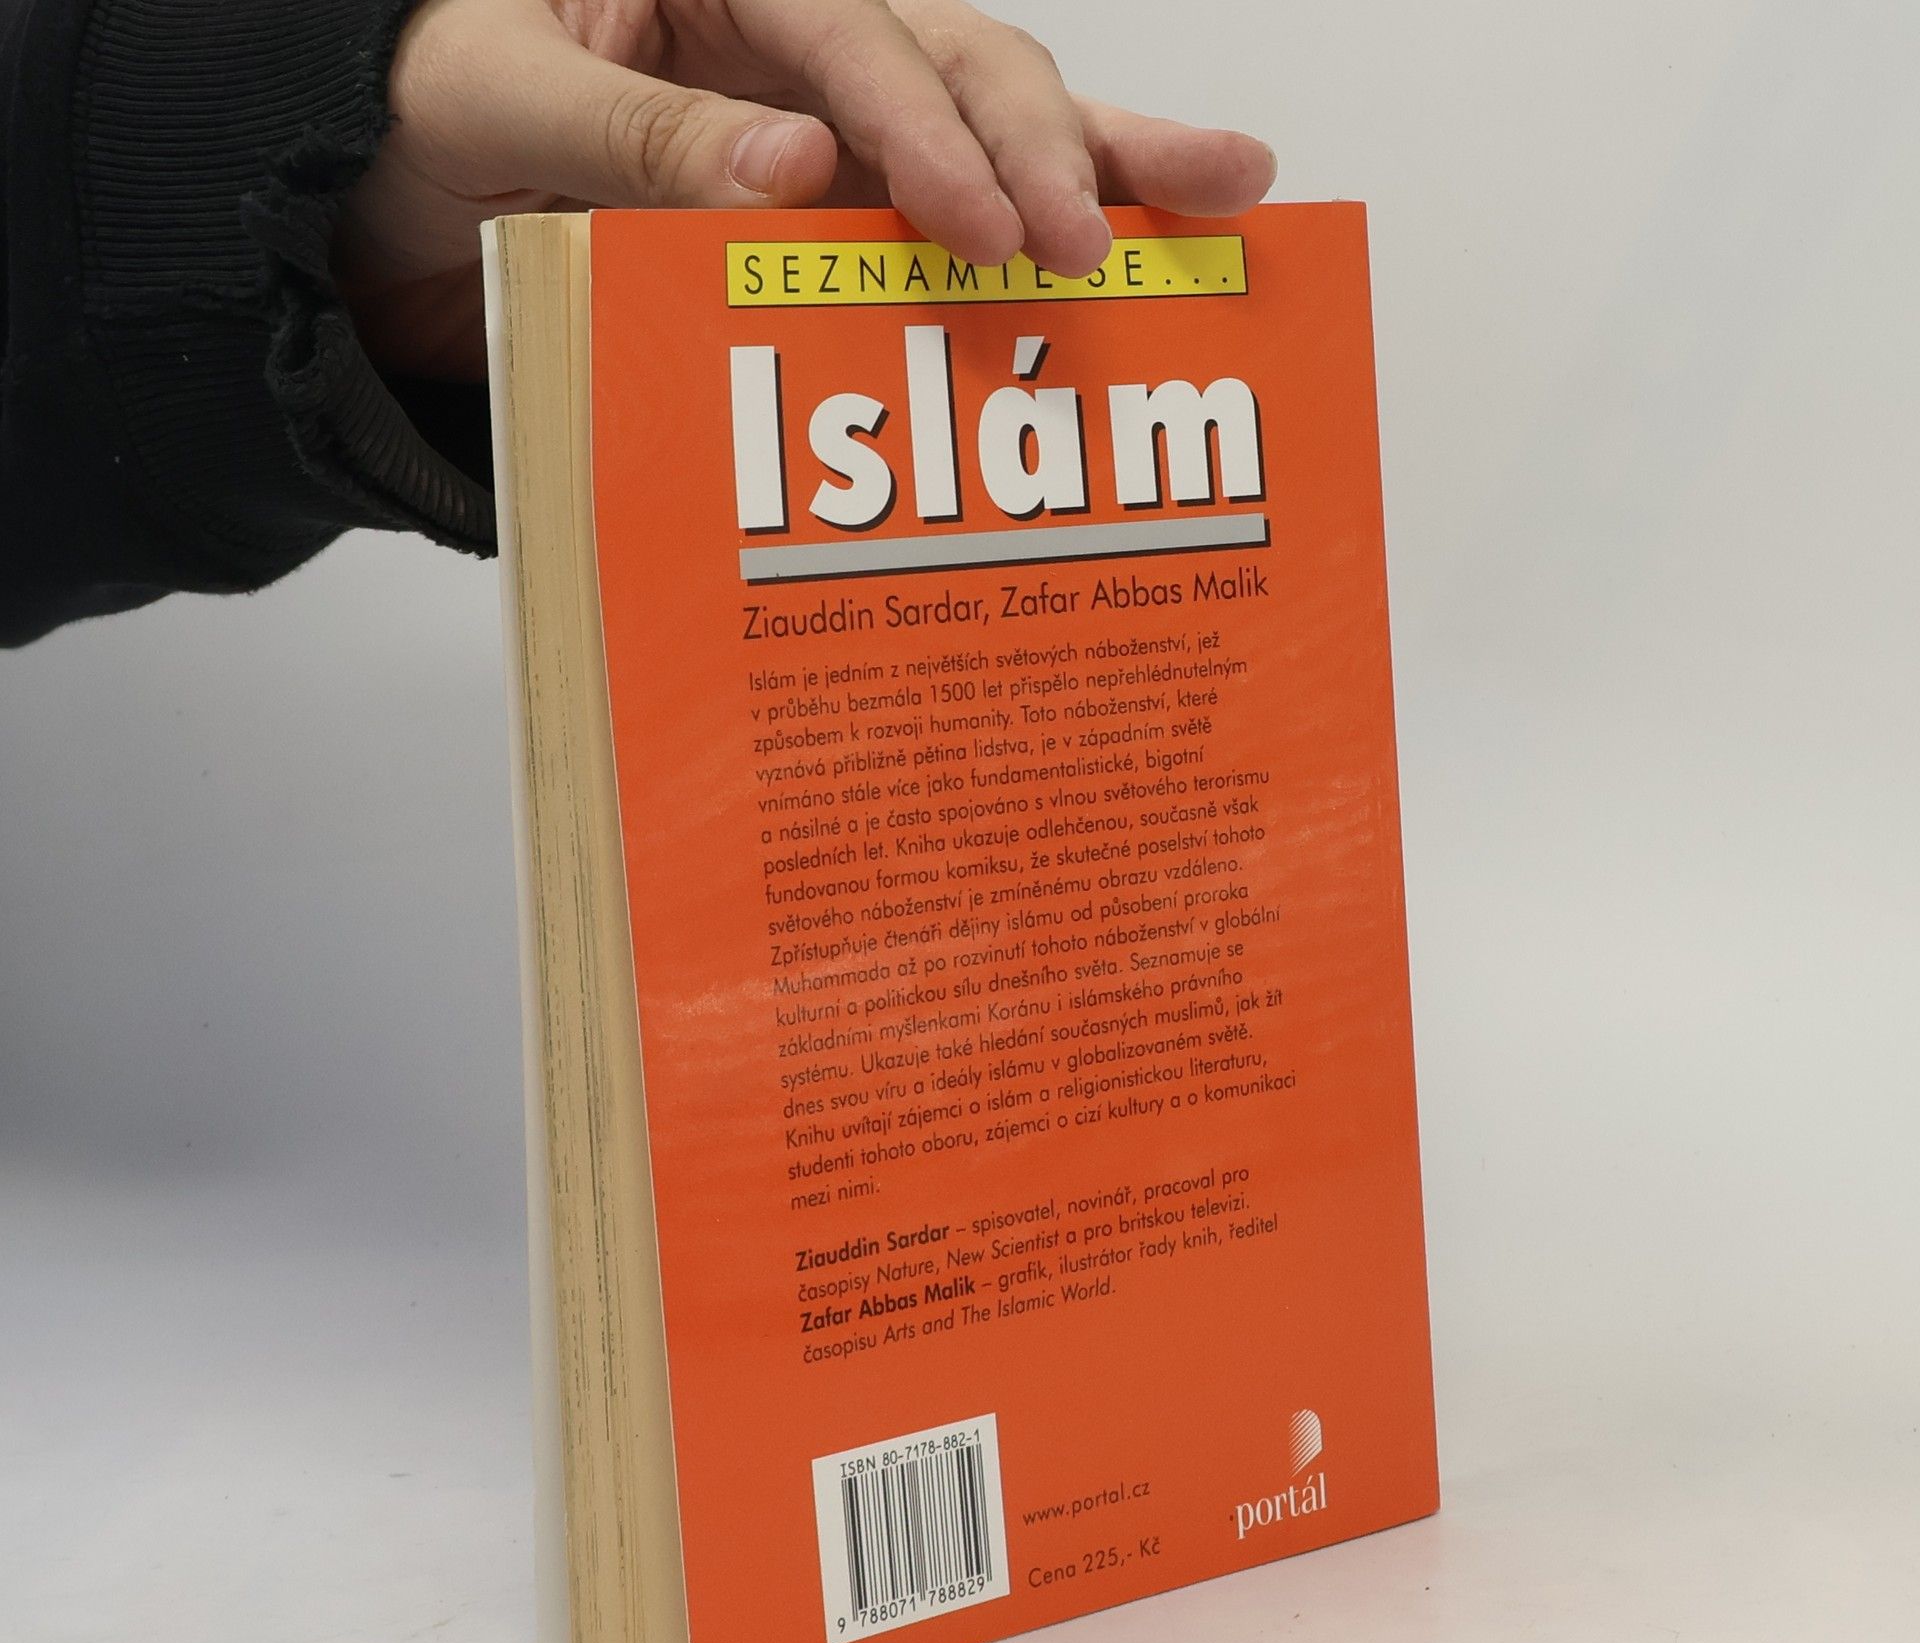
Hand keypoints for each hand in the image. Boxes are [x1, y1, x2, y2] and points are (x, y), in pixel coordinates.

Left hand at [337, 0, 1275, 380]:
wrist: (383, 201)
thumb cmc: (414, 118)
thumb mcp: (492, 106)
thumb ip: (633, 137)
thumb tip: (795, 173)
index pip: (849, 33)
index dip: (924, 131)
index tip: (983, 227)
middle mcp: (790, 22)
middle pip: (957, 56)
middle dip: (1045, 149)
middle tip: (1104, 239)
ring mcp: (825, 101)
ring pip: (989, 113)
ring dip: (1106, 159)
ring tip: (1231, 190)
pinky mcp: (837, 185)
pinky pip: (949, 199)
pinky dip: (1038, 218)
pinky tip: (1150, 225)